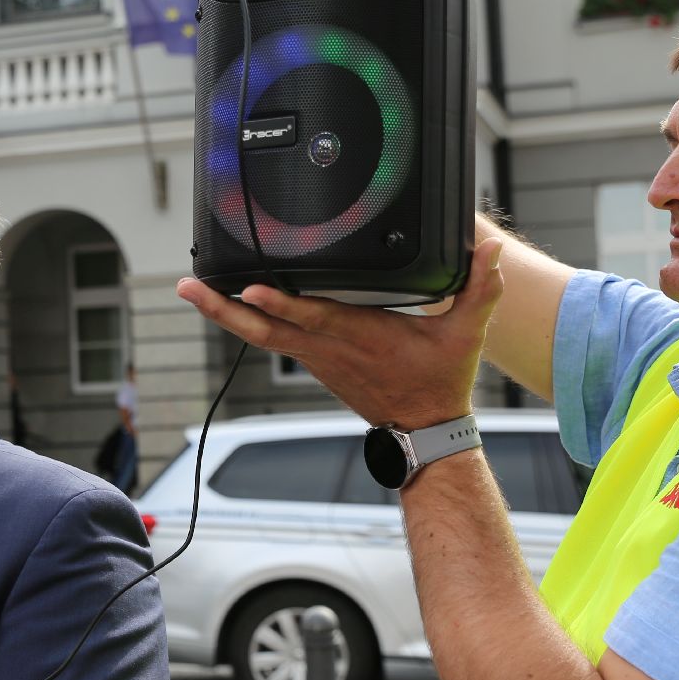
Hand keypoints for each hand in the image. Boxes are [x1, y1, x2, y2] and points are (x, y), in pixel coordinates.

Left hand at [178, 237, 505, 428]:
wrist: (423, 428)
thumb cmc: (439, 380)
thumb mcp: (466, 335)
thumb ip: (479, 289)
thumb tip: (490, 250)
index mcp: (359, 336)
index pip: (313, 317)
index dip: (281, 303)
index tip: (250, 289)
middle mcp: (327, 347)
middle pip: (264, 326)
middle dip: (223, 306)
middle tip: (188, 286)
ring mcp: (314, 356)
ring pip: (259, 333)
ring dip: (223, 311)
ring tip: (190, 288)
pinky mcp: (311, 359)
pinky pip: (269, 337)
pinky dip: (243, 319)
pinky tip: (222, 302)